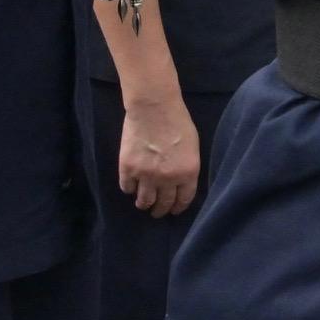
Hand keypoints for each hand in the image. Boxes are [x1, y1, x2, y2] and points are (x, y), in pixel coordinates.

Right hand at [117, 91, 202, 216]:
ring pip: (143, 201)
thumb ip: (186, 167)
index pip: (183, 200)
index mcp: (188, 173)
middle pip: (163, 204)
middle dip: (160, 210)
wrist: (154, 107)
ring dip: (143, 204)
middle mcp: (168, 178)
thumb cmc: (177, 121)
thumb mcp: (193, 147)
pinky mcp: (128, 169)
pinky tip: (131, 186)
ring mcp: (146, 175)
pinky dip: (129, 189)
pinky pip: (127, 188)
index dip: (177, 208)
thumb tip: (180, 182)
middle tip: (156, 212)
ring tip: (142, 204)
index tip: (173, 211)